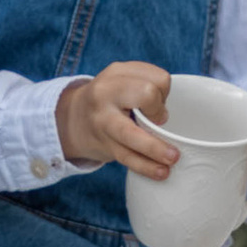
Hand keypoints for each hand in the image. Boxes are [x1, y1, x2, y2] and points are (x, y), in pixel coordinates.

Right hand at [55, 61, 174, 176]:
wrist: (73, 119)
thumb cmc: (110, 98)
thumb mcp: (124, 79)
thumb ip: (148, 86)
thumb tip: (164, 117)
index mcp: (117, 73)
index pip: (157, 79)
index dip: (164, 93)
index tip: (157, 103)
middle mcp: (106, 93)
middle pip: (146, 93)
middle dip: (159, 109)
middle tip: (161, 122)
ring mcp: (103, 121)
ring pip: (133, 134)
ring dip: (155, 148)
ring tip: (172, 158)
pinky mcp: (104, 145)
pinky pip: (128, 158)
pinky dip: (147, 166)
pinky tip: (161, 172)